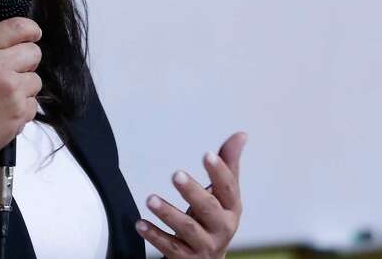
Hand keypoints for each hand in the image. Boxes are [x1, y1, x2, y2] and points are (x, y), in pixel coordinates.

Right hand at [0, 17, 42, 161]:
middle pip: (34, 53)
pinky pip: (33, 103)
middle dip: (27, 61)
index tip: (34, 34)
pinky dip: (22, 107)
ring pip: (36, 80)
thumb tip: (5, 33)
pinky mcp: (20, 112)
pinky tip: (4, 111)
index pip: (17, 27)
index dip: (31, 29)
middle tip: (13, 71)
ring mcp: (12, 90)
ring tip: (4, 95)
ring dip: (24, 87)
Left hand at [135, 132, 246, 258]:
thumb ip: (228, 164)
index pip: (228, 188)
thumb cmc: (215, 219)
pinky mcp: (186, 258)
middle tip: (176, 174)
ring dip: (168, 213)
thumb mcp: (224, 194)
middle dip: (192, 192)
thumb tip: (241, 134)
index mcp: (232, 208)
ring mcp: (204, 245)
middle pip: (208, 209)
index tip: (207, 154)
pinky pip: (169, 247)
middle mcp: (221, 227)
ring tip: (150, 199)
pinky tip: (140, 223)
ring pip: (187, 228)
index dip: (219, 172)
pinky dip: (154, 235)